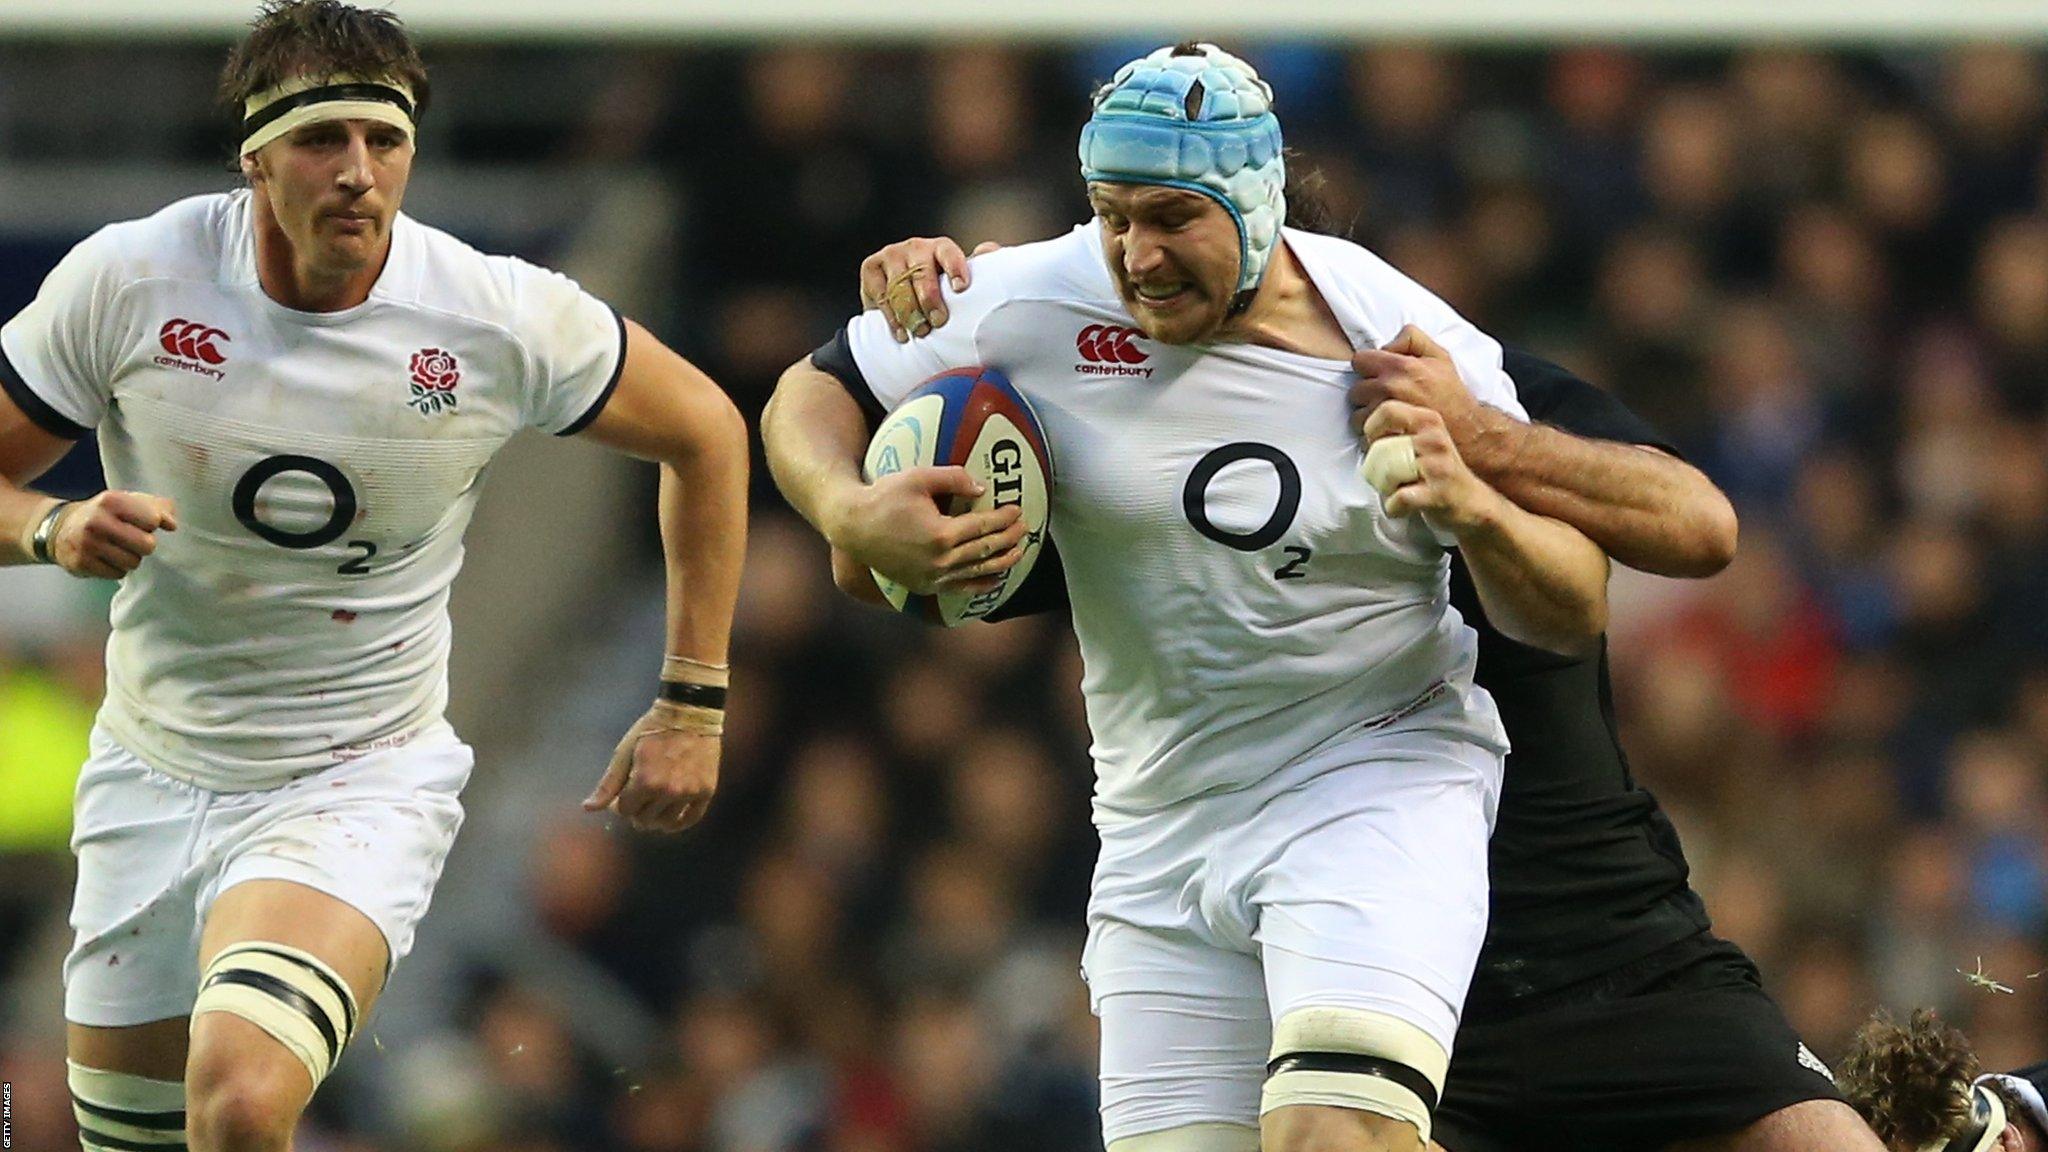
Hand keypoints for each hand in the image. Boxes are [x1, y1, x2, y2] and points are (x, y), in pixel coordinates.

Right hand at [48, 490, 178, 578]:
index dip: (151, 524)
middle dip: (144, 545)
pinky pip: (118, 574)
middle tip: (131, 539)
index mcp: (111, 501)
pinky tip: (105, 558)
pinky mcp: (81, 563)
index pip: (153, 520)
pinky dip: (116, 569)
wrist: (61, 528)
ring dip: (130, 558)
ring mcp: (87, 544)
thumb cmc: (105, 514)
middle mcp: (97, 521)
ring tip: (116, 548)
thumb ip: (158, 507)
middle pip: (147, 545)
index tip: (141, 523)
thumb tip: (171, 525)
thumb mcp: (128, 501)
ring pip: (133, 562)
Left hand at [584, 706, 720, 832]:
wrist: (689, 713)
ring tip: (654, 807)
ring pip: (666, 823)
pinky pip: (691, 819)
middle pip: (644, 820)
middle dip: (637, 811)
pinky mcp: (706, 791)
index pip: (625, 811)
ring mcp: (689, 793)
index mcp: (645, 782)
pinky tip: (671, 819)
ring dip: (656, 819)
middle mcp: (668, 791)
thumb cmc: (652, 730)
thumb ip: (608, 784)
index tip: (624, 794)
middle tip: (639, 799)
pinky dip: (679, 823)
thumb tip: (588, 808)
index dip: (621, 804)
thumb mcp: (625, 753)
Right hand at [829, 465, 1027, 594]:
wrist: (853, 527)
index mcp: (941, 534)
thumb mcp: (918, 478)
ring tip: (1019, 552)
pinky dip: (981, 584)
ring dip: (1002, 562)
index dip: (1004, 518)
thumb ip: (953, 478)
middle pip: (985, 549)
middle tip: (1025, 527)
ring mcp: (932, 577)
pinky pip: (960, 589)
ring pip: (977, 572)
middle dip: (1010, 538)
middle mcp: (939, 561)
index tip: (1017, 510)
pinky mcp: (924, 586)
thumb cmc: (884, 497)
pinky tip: (996, 579)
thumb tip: (982, 488)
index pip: (984, 527)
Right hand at [857, 236, 1000, 342]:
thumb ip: (979, 268)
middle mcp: (915, 247)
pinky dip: (891, 316)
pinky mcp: (871, 267)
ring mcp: (892, 255)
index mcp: (940, 248)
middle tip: (938, 321)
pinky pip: (880, 294)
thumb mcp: (959, 281)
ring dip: (910, 312)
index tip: (961, 288)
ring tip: (920, 331)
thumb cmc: (939, 291)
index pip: (948, 253)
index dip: (955, 268)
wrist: (901, 298)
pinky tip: (901, 332)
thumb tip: (988, 251)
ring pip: (899, 285)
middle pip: (921, 273)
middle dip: (930, 300)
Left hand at [1349, 325, 1522, 474]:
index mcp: (1402, 366)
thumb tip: (1386, 344)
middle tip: (1384, 398)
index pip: (1360, 360)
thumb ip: (1412, 338)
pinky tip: (1386, 428)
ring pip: (1356, 411)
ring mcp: (1385, 412)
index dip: (1368, 366)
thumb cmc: (1451, 394)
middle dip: (1367, 391)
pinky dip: (1370, 431)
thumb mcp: (1439, 356)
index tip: (1378, 374)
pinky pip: (1362, 430)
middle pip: (1355, 388)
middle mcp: (1390, 387)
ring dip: (1366, 413)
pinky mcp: (1384, 434)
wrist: (1465, 429)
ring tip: (1385, 415)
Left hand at [1361, 401, 1507, 538]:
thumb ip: (1399, 428)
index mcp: (1428, 419)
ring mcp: (1437, 466)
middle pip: (1381, 447)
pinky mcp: (1437, 493)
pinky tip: (1405, 507)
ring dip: (1385, 488)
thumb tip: (1361, 426)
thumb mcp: (1423, 438)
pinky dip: (1394, 508)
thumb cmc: (1439, 471)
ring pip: (1387, 473)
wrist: (1472, 502)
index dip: (1372, 429)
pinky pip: (1397, 499)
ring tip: (1399, 489)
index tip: (1377, 444)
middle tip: (1388, 475)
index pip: (1386, 410)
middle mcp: (1434, 438)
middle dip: (1376, 467)